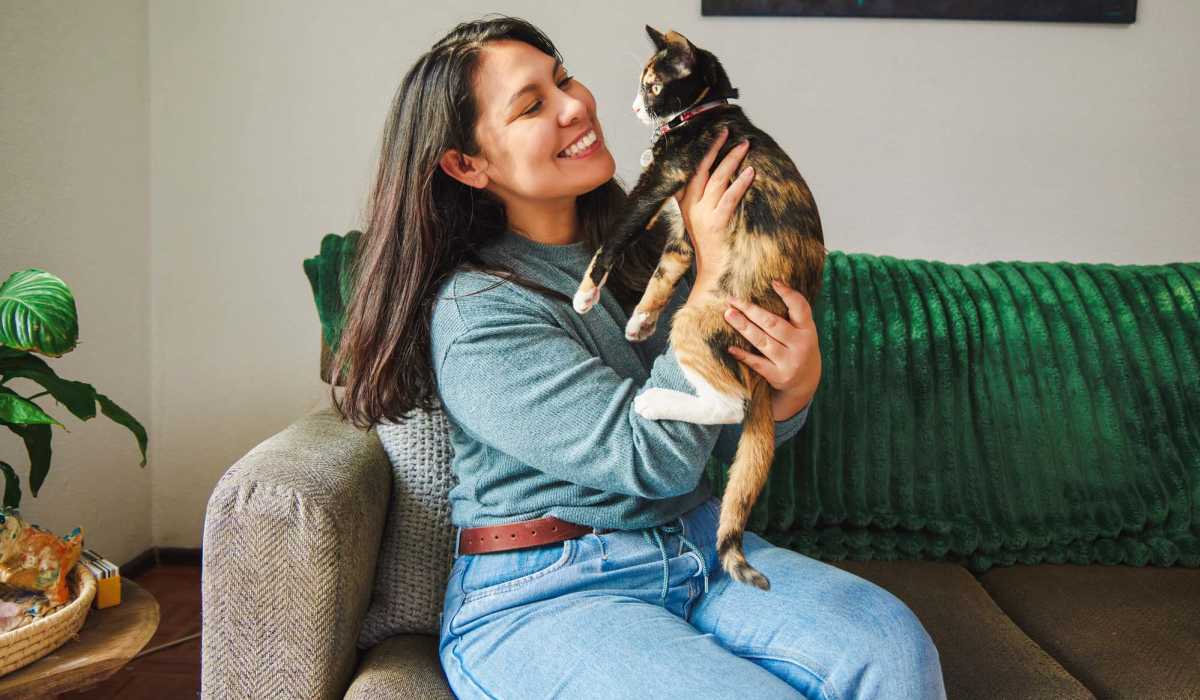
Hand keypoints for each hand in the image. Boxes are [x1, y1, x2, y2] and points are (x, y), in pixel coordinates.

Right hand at [674, 127, 753, 292]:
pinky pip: (729, 198)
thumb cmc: (711, 245)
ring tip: (743, 146)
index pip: (691, 171)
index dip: (703, 151)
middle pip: (701, 170)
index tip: (715, 135)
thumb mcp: (699, 220)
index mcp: (686, 204)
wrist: (712, 272)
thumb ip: (702, 200)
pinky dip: (740, 184)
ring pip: (716, 180)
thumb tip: (717, 175)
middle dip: (714, 148)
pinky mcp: (716, 224)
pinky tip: (750, 173)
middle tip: (728, 132)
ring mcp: (703, 215)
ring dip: (731, 161)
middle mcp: (691, 207)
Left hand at [723, 280, 820, 420]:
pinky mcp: (778, 376)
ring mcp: (790, 362)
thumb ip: (792, 315)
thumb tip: (771, 285)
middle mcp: (801, 345)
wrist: (805, 383)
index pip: (801, 308)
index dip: (788, 295)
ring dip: (743, 326)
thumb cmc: (798, 348)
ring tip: (728, 314)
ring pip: (762, 341)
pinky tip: (730, 347)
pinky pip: (757, 364)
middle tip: (732, 299)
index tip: (773, 282)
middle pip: (773, 323)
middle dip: (751, 310)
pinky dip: (743, 355)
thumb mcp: (803, 332)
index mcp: (808, 330)